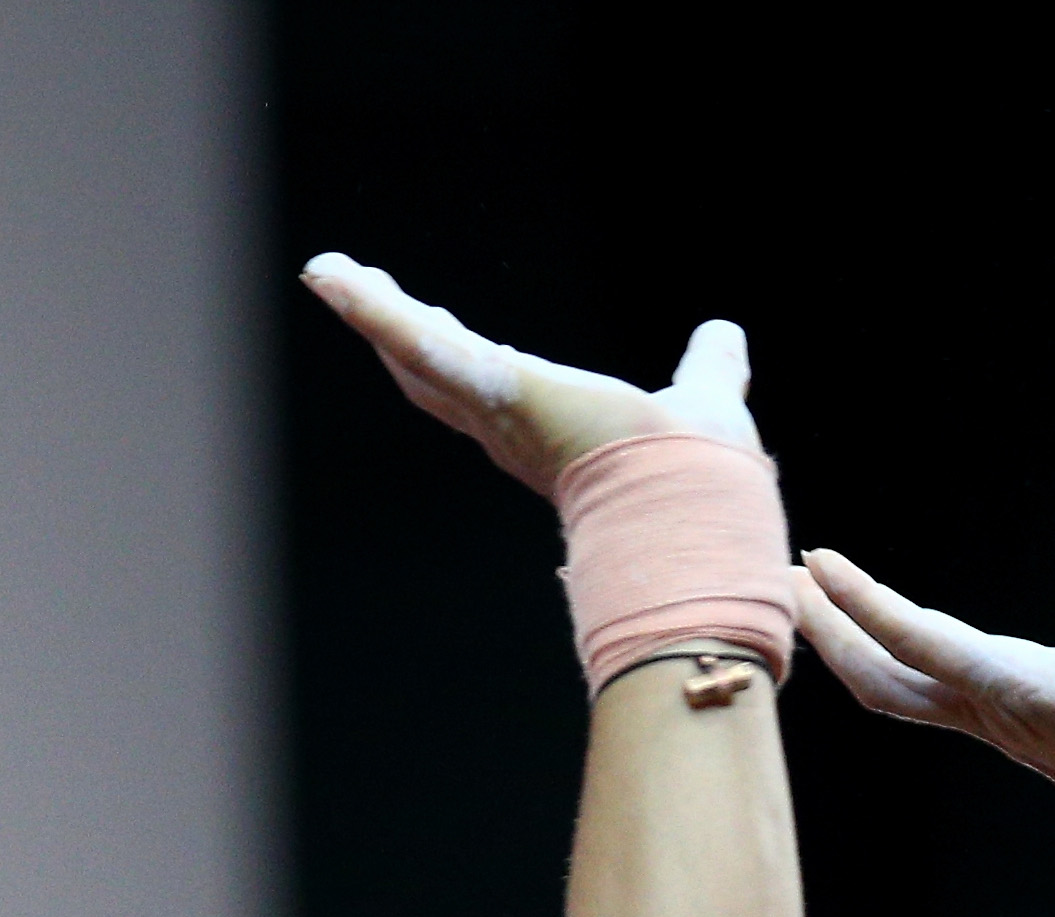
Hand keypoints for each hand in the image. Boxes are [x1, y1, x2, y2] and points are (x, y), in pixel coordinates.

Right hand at [299, 255, 758, 488]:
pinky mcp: (489, 387)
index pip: (493, 389)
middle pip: (437, 374)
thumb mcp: (705, 402)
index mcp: (553, 435)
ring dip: (371, 312)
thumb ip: (712, 369)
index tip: (437, 325)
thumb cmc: (701, 482)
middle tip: (360, 291)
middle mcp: (513, 432)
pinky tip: (328, 274)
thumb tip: (726, 336)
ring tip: (329, 273)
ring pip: (417, 355)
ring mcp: (495, 413)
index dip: (460, 357)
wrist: (697, 507)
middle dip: (398, 333)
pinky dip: (369, 309)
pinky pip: (415, 341)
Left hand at [798, 515, 1054, 800]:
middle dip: (825, 628)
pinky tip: (892, 623)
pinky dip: (889, 651)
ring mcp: (991, 717)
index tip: (816, 558)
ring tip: (813, 594)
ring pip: (894, 686)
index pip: (917, 642)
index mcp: (1013, 691)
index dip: (862, 603)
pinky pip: (922, 686)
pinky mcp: (1007, 716)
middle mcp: (987, 708)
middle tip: (779, 573)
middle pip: (877, 676)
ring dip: (847, 643)